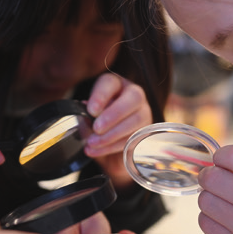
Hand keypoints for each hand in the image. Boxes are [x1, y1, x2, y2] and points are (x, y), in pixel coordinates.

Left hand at [84, 73, 151, 187]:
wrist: (107, 149)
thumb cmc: (96, 126)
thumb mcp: (87, 119)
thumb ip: (86, 117)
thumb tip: (86, 119)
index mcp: (115, 85)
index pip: (110, 83)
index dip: (101, 96)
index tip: (91, 110)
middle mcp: (133, 95)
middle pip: (134, 97)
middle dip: (114, 114)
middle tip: (97, 128)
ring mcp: (143, 113)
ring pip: (136, 120)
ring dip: (112, 134)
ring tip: (93, 143)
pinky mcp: (146, 132)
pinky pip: (135, 138)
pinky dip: (114, 146)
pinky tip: (98, 150)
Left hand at [196, 145, 232, 233]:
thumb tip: (224, 159)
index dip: (221, 155)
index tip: (221, 161)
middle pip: (213, 178)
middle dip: (209, 177)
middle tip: (214, 181)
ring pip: (205, 201)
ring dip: (209, 199)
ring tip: (221, 202)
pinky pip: (205, 223)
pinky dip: (209, 218)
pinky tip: (222, 219)